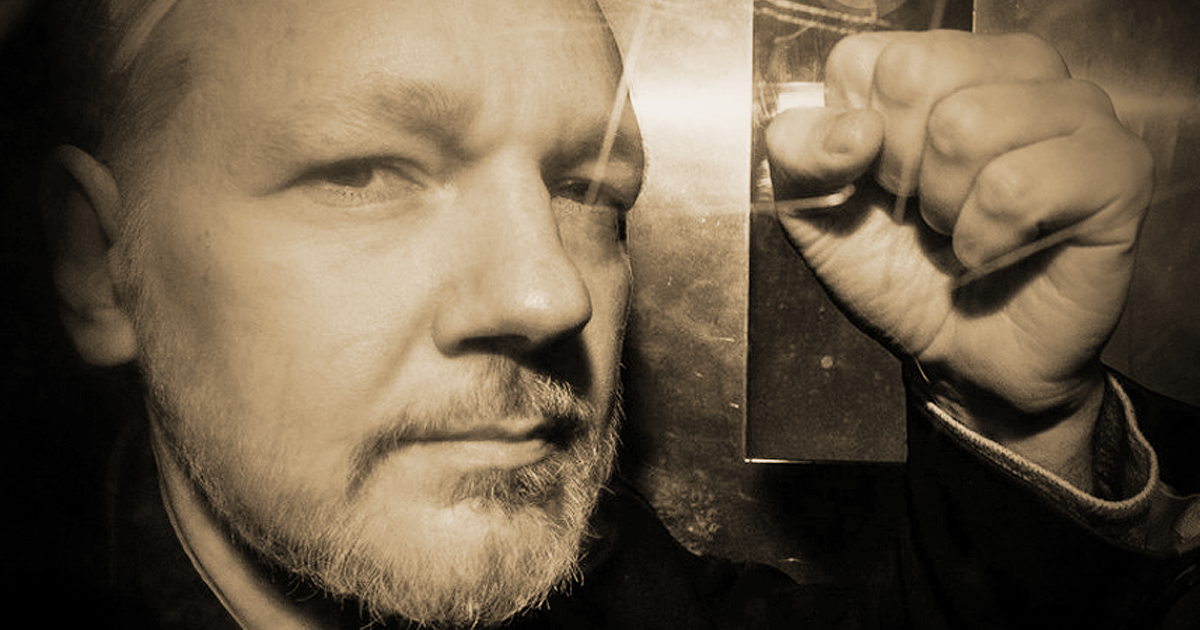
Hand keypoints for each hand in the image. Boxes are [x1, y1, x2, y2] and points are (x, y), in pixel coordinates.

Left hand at [766, 31, 1151, 472]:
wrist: (958, 359)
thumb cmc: (897, 274)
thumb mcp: (815, 212)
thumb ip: (799, 153)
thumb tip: (854, 127)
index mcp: (941, 63)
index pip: (868, 59)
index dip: (855, 138)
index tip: (878, 182)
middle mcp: (1014, 70)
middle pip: (919, 74)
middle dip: (899, 168)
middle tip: (924, 211)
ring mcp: (1076, 110)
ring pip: (968, 124)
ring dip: (946, 206)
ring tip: (964, 229)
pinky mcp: (1116, 168)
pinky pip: (1019, 185)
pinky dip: (987, 238)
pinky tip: (998, 250)